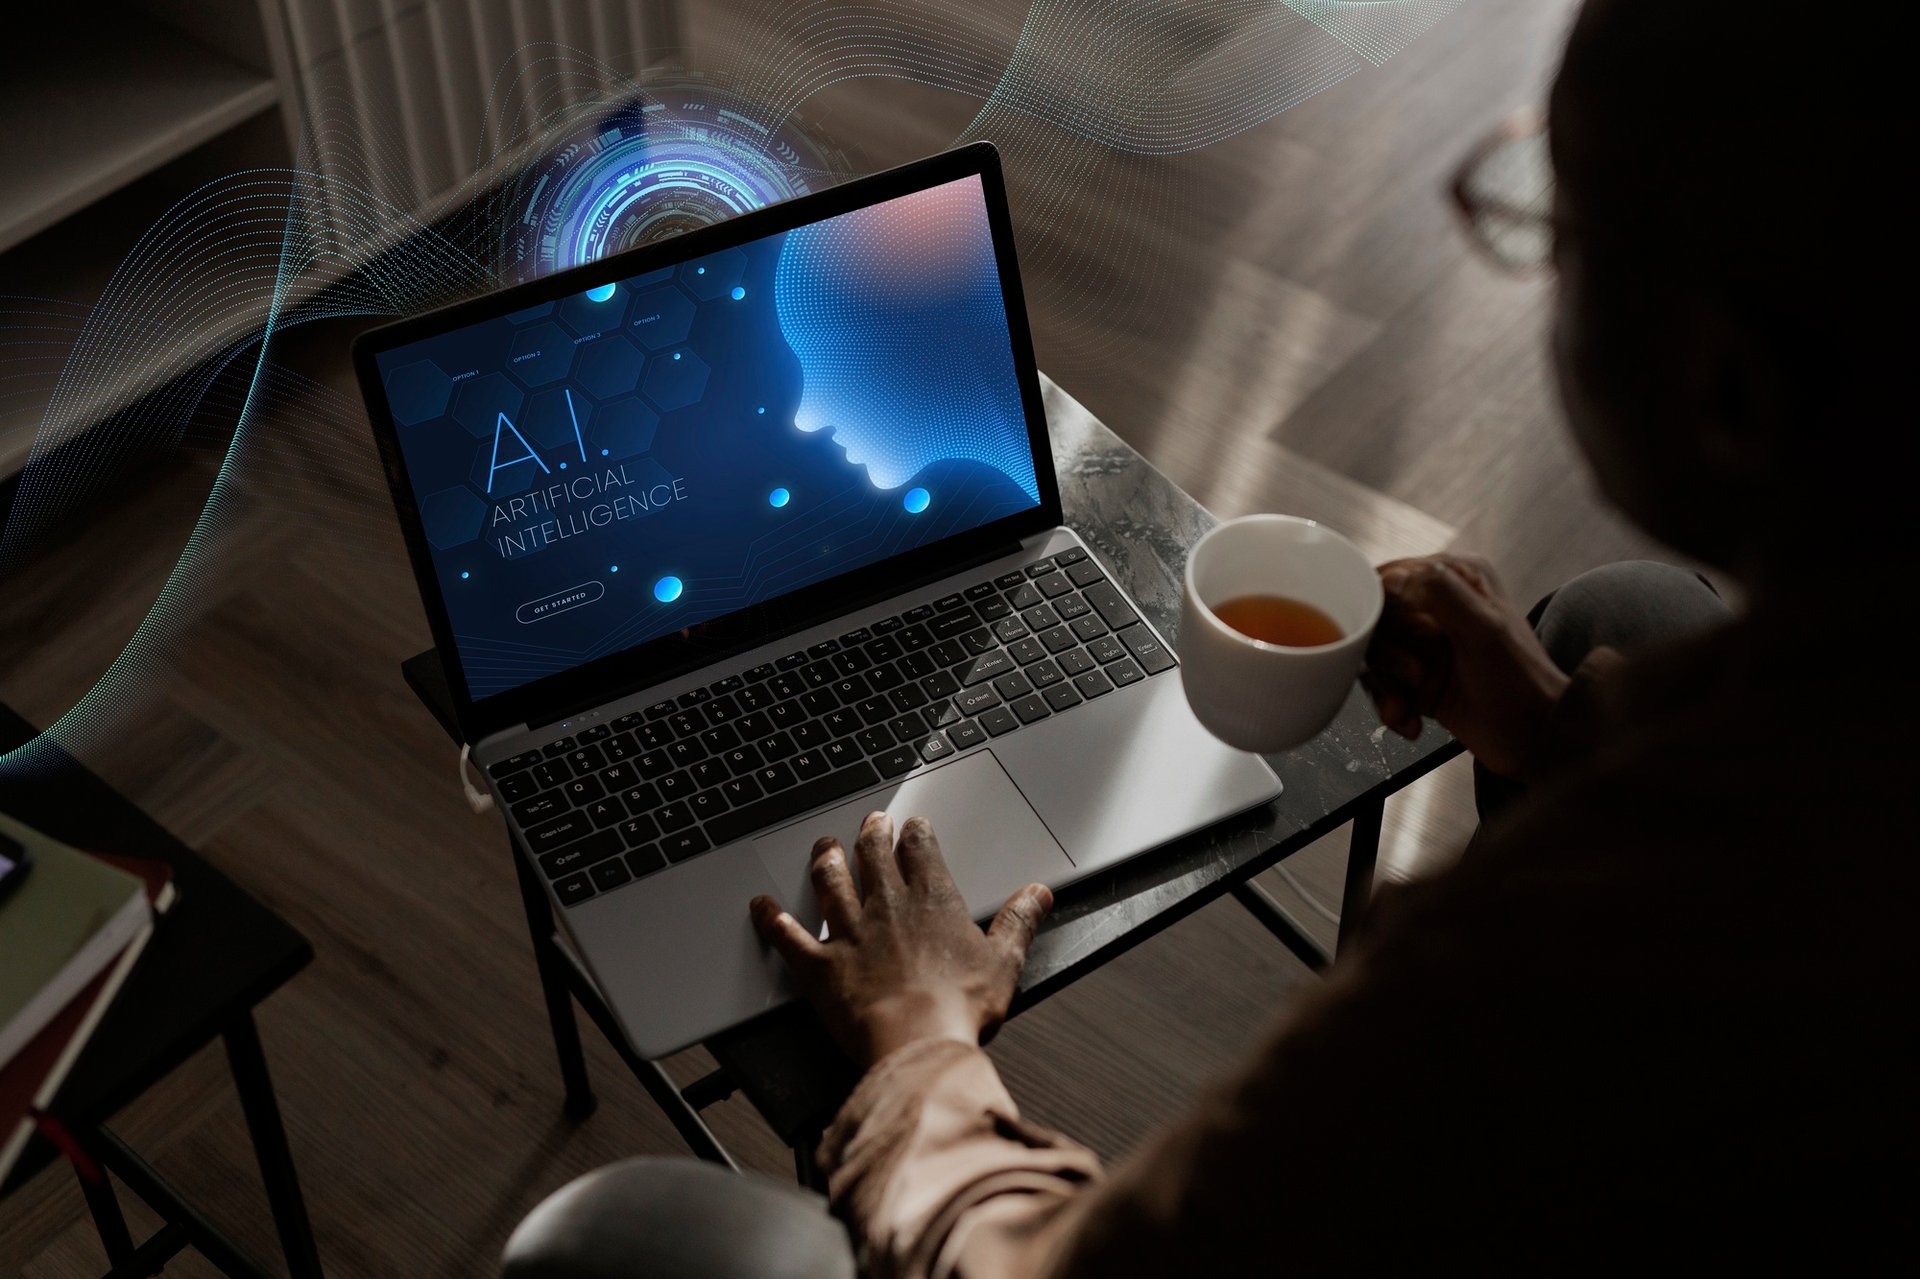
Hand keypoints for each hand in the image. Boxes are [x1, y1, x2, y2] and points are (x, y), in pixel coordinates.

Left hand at [749, 812, 1052, 1067]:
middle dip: (870, 833)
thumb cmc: (962, 1008)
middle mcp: (887, 907)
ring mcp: (849, 933)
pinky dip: (769, 918)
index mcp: (932, 901)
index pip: (921, 850)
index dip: (915, 832)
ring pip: (830, 882)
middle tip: (870, 821)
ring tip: (823, 845)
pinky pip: (787, 934)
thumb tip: (1038, 893)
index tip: (913, 824)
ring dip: (825, 860)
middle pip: (873, 855)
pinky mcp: (820, 966)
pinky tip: (759, 904)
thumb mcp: (1006, 962)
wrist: (918, 1043)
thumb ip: (1019, 921)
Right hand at [1364, 554, 1570, 777]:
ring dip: (1388, 685)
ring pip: (1374, 655)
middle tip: (1415, 674)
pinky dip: (1391, 706)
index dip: (1381, 608)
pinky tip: (1411, 720)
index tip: (1386, 635)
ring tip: (1412, 702)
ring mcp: (1426, 644)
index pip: (1391, 576)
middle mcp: (1438, 606)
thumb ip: (1441, 593)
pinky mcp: (1418, 679)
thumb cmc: (1521, 681)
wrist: (1533, 738)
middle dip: (1386, 654)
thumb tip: (1392, 577)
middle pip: (1376, 619)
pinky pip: (1382, 685)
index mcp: (1457, 578)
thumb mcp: (1484, 629)